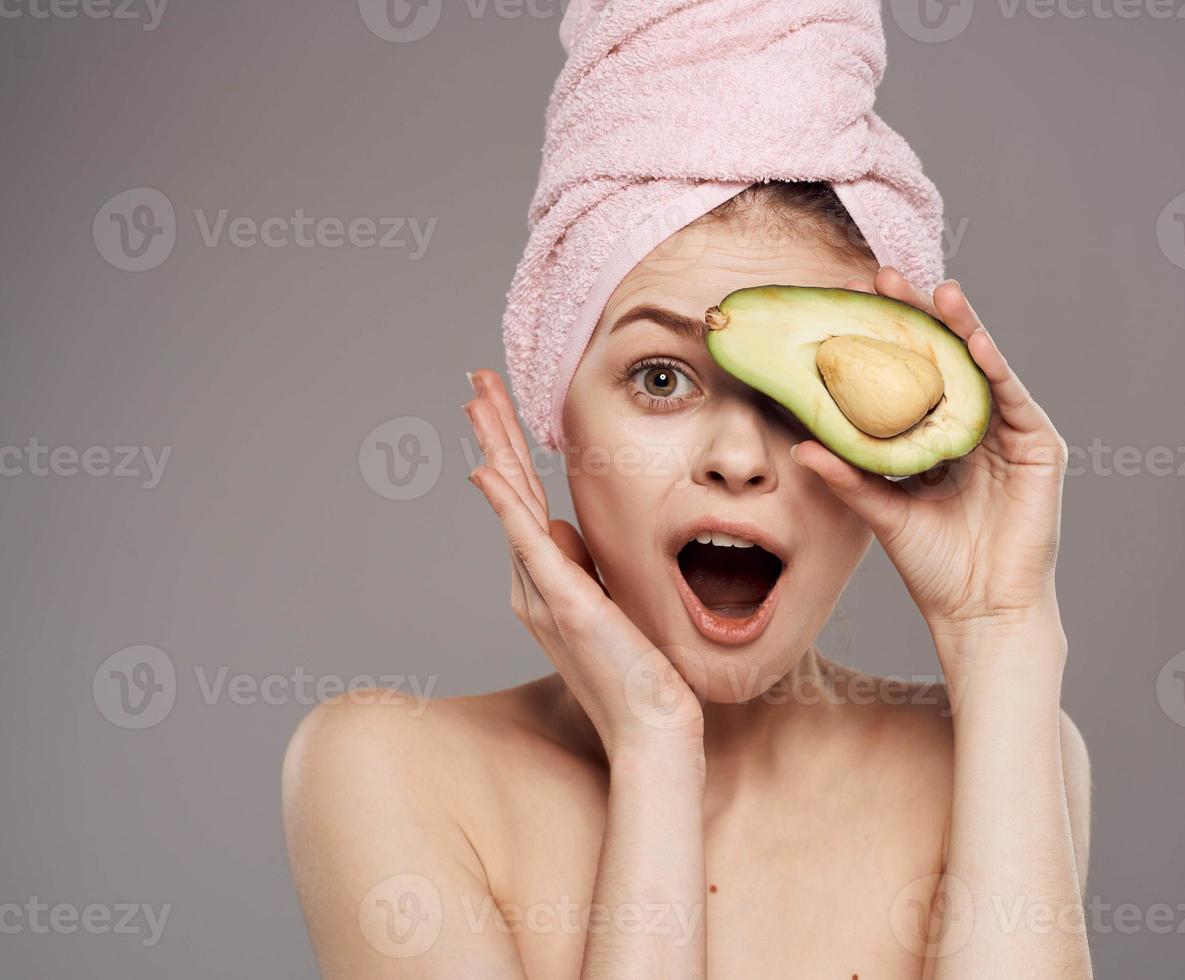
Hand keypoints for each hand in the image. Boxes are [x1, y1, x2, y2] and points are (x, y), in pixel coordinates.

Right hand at [464, 370, 704, 763]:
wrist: (652, 729)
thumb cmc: (638, 674)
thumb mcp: (608, 603)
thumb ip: (582, 565)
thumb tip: (565, 528)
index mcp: (544, 582)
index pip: (522, 501)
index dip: (509, 449)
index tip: (499, 403)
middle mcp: (532, 584)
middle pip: (507, 491)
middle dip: (494, 431)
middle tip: (476, 381)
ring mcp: (544, 593)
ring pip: (511, 505)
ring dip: (494, 447)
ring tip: (477, 400)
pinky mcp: (566, 603)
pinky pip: (528, 544)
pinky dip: (505, 506)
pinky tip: (486, 471)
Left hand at [789, 268, 1067, 648]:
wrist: (979, 613)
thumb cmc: (935, 568)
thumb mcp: (884, 512)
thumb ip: (848, 476)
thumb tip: (801, 446)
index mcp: (938, 439)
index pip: (911, 376)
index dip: (886, 340)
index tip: (852, 302)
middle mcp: (976, 429)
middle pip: (947, 361)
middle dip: (920, 318)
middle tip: (886, 278)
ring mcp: (1010, 435)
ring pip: (983, 369)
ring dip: (962, 328)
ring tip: (937, 293)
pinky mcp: (1040, 448)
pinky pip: (1013, 398)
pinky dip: (994, 368)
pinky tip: (974, 341)